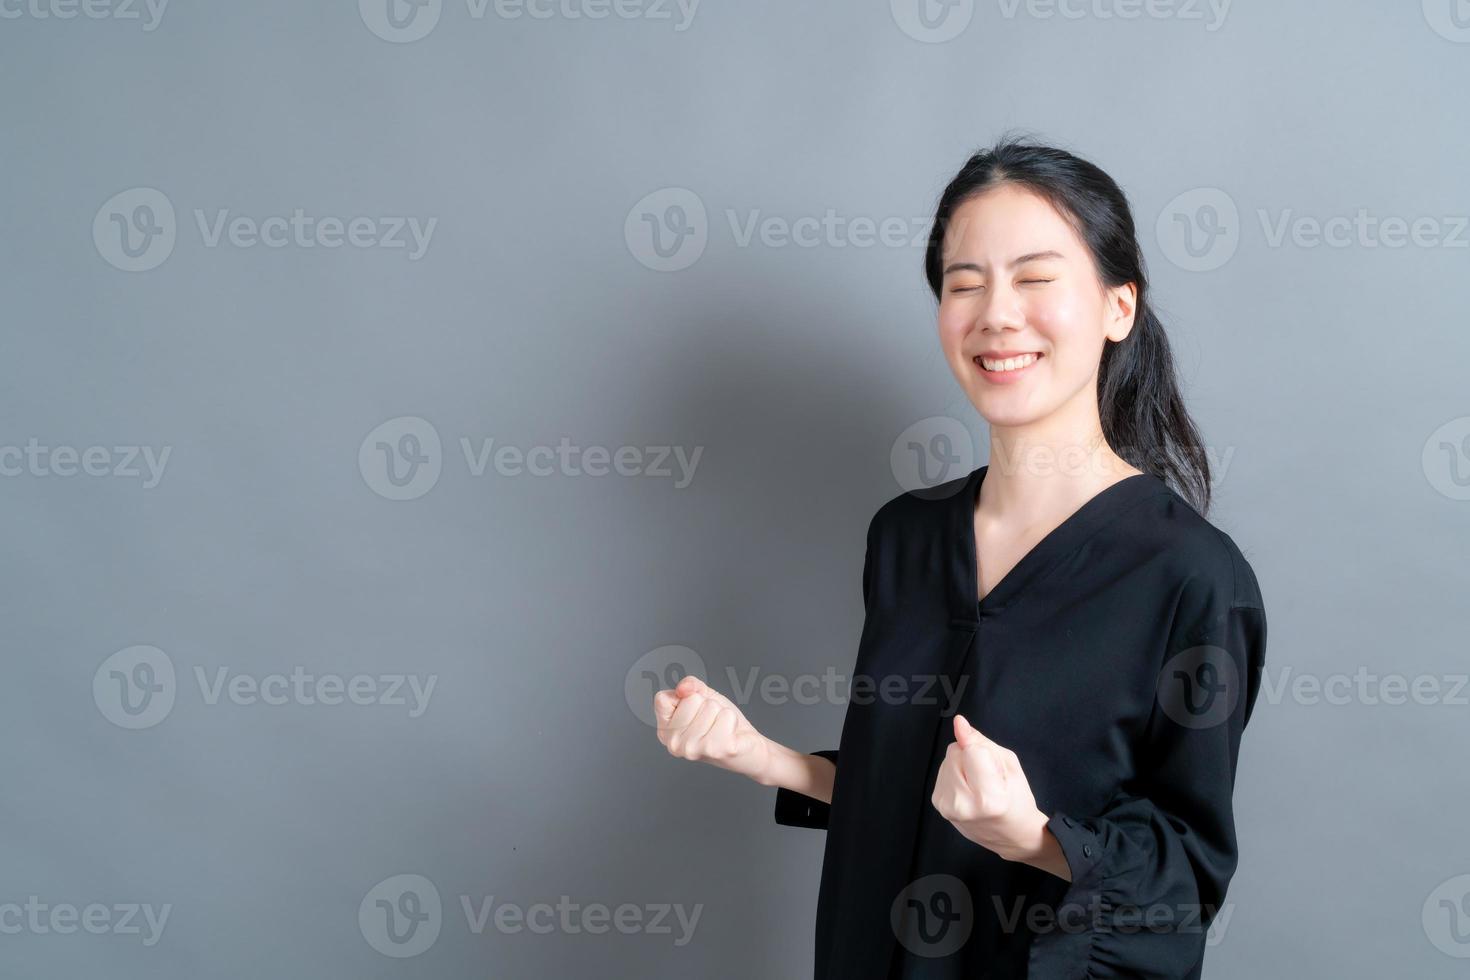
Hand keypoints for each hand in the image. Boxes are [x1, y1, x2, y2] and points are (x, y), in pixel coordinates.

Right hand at [653, 675, 771, 782]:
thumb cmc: (722, 723)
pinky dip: (732, 720)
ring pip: (710, 706)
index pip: (662, 698)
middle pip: (691, 700)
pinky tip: (730, 734)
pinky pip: (726, 716)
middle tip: (712, 722)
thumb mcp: (703, 698)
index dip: (683, 697)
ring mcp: (693, 749)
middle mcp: (673, 743)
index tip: (695, 710)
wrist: (747, 746)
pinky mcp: (715, 751)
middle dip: (707, 705)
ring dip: (721, 713)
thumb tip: (684, 688)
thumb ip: (691, 686)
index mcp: (665, 731)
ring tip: (721, 729)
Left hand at [930, 713, 1048, 863]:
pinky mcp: (939, 805)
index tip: (994, 766)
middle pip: (955, 751)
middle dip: (970, 755)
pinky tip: (968, 788)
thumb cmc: (1016, 800)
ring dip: (961, 764)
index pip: (971, 750)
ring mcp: (947, 807)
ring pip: (947, 759)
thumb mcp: (1009, 765)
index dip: (984, 750)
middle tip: (988, 776)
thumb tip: (959, 724)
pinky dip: (954, 773)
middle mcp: (962, 805)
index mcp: (988, 799)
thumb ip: (982, 743)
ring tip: (978, 783)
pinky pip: (942, 771)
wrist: (1012, 835)